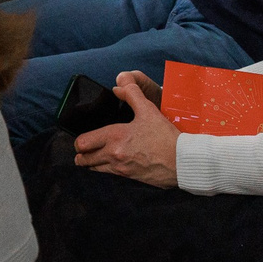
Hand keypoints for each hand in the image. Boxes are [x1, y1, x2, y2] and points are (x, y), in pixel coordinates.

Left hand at [71, 71, 179, 188]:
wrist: (183, 161)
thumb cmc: (166, 137)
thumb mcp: (149, 110)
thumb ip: (132, 94)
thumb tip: (119, 84)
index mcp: (115, 137)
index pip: (83, 142)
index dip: (79, 140)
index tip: (83, 138)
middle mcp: (114, 155)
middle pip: (83, 159)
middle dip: (81, 154)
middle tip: (84, 149)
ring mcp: (121, 169)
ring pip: (94, 169)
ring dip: (91, 163)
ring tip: (94, 157)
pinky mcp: (129, 177)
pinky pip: (109, 174)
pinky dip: (105, 169)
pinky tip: (112, 162)